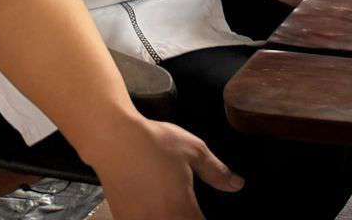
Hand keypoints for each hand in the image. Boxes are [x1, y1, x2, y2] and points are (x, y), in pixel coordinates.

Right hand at [89, 116, 242, 219]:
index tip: (206, 214)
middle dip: (189, 219)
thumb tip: (237, 185)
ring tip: (178, 209)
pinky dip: (151, 218)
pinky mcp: (122, 218)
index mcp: (180, 208)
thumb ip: (217, 171)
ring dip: (171, 219)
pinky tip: (158, 210)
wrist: (114, 140)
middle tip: (193, 210)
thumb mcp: (194, 151)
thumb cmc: (155, 143)